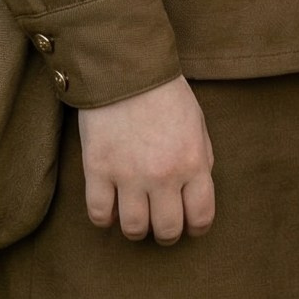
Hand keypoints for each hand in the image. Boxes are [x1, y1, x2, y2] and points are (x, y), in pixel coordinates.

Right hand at [78, 74, 215, 243]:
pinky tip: (110, 207)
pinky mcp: (97, 170)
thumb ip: (201, 159)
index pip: (201, 217)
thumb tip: (196, 191)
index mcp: (193, 162)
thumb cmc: (166, 93)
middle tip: (162, 224)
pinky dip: (105, 219)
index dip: (196, 227)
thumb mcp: (197, 123)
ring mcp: (128, 175)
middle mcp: (163, 175)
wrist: (126, 66)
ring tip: (136, 217)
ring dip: (137, 229)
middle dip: (167, 232)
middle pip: (167, 230)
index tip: (190, 225)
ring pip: (134, 229)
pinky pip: (99, 215)